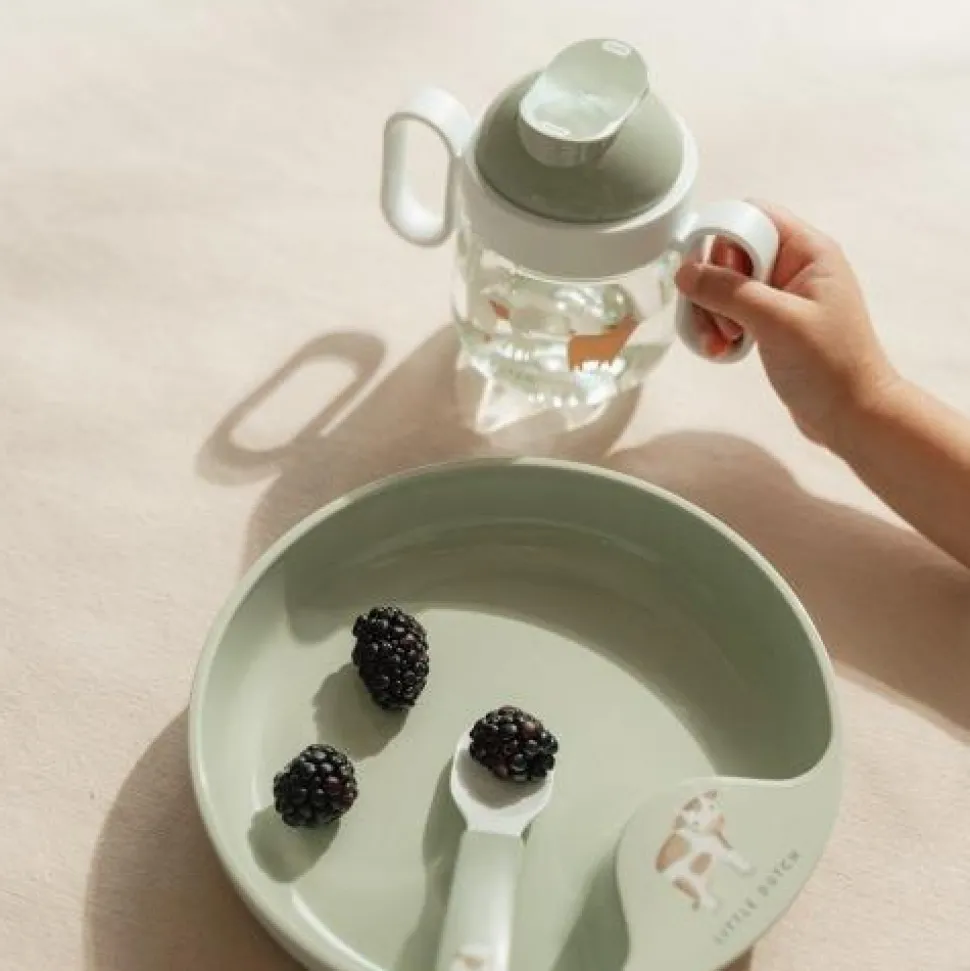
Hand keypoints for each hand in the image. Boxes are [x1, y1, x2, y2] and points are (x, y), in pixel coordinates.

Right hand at [675, 202, 899, 449]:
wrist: (852, 415)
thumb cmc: (828, 364)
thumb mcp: (777, 321)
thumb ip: (729, 291)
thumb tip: (683, 271)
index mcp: (808, 251)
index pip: (753, 215)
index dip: (721, 237)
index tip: (704, 275)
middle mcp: (793, 266)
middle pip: (730, 253)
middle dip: (712, 287)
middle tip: (722, 324)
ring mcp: (780, 296)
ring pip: (724, 286)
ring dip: (711, 314)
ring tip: (719, 345)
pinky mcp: (769, 323)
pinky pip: (729, 312)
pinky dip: (718, 330)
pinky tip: (722, 353)